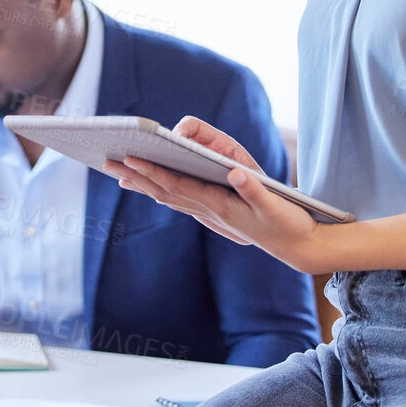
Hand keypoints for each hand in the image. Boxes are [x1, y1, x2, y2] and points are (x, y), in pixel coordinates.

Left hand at [103, 116, 324, 271]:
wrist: (298, 247)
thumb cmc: (288, 223)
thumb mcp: (275, 205)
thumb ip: (254, 189)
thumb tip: (234, 172)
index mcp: (219, 205)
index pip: (178, 185)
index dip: (153, 171)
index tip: (130, 159)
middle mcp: (209, 211)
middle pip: (164, 191)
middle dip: (136, 176)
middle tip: (107, 162)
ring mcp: (211, 214)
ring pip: (169, 197)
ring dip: (144, 184)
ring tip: (120, 173)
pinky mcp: (217, 213)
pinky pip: (181, 199)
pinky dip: (162, 189)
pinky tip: (153, 185)